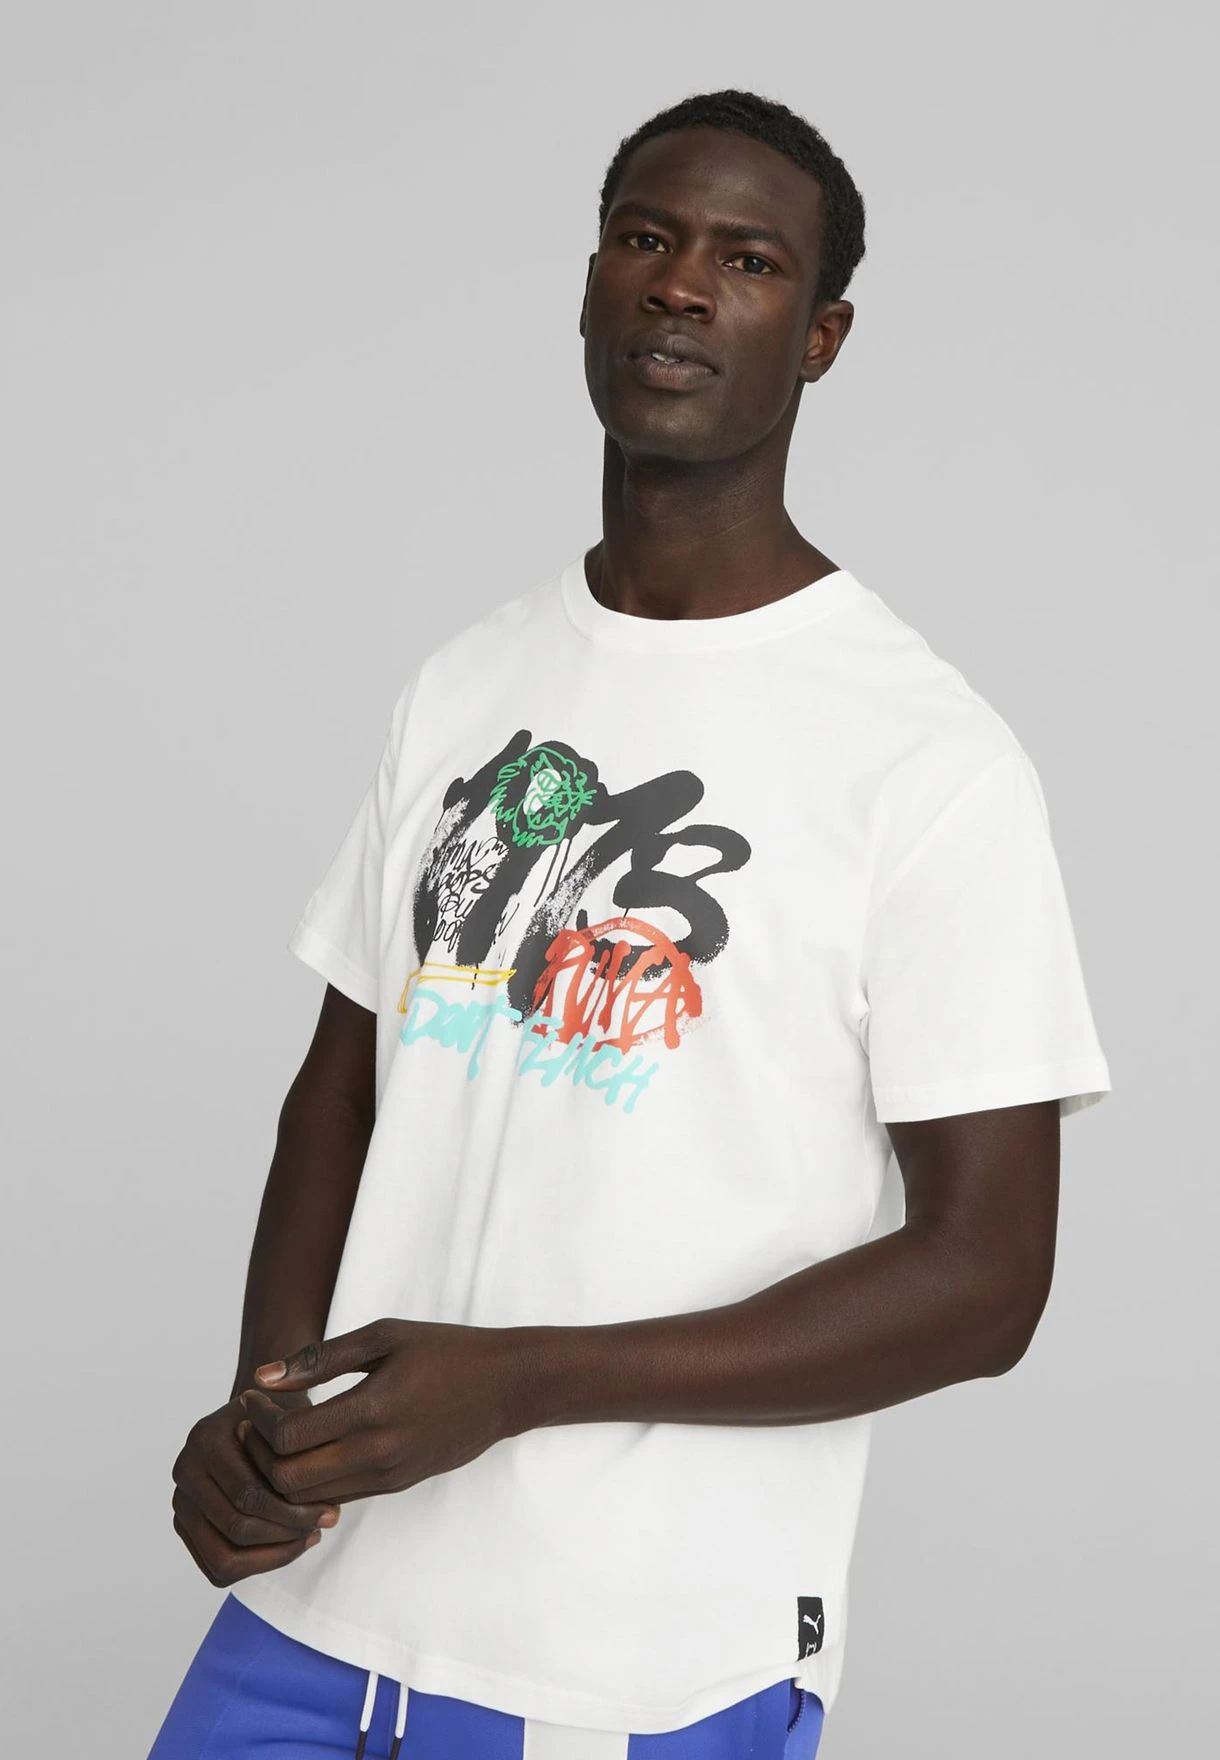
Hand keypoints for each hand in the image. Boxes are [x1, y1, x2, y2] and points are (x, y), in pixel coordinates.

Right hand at [170, 1392, 341, 1585]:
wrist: (252, 1413)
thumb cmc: (278, 1412)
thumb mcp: (291, 1409)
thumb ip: (299, 1440)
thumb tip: (321, 1497)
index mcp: (206, 1437)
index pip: (248, 1495)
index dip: (294, 1511)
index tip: (331, 1511)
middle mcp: (185, 1469)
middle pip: (236, 1527)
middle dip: (287, 1533)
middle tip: (323, 1525)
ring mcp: (181, 1500)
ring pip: (224, 1556)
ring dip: (272, 1555)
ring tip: (307, 1537)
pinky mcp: (185, 1525)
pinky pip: (217, 1567)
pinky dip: (256, 1565)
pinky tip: (287, 1545)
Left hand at [236, 1318, 528, 1506]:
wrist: (505, 1387)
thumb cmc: (445, 1351)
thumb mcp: (383, 1336)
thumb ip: (321, 1358)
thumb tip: (264, 1377)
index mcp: (371, 1409)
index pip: (288, 1438)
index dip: (258, 1420)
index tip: (251, 1396)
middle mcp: (377, 1453)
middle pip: (288, 1480)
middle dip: (259, 1454)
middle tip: (255, 1421)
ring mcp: (388, 1476)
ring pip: (309, 1499)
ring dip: (281, 1473)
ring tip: (276, 1436)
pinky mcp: (396, 1486)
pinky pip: (337, 1497)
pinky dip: (310, 1484)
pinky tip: (308, 1450)